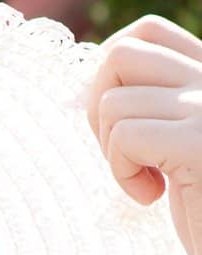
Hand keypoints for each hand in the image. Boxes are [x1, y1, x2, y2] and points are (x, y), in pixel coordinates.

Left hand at [84, 13, 201, 254]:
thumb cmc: (198, 208)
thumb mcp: (168, 147)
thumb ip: (146, 108)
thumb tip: (78, 92)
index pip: (146, 34)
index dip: (110, 75)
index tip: (117, 124)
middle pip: (120, 57)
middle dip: (99, 109)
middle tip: (123, 153)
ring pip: (113, 103)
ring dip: (112, 152)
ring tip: (146, 180)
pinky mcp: (200, 144)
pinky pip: (125, 138)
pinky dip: (122, 173)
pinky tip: (151, 196)